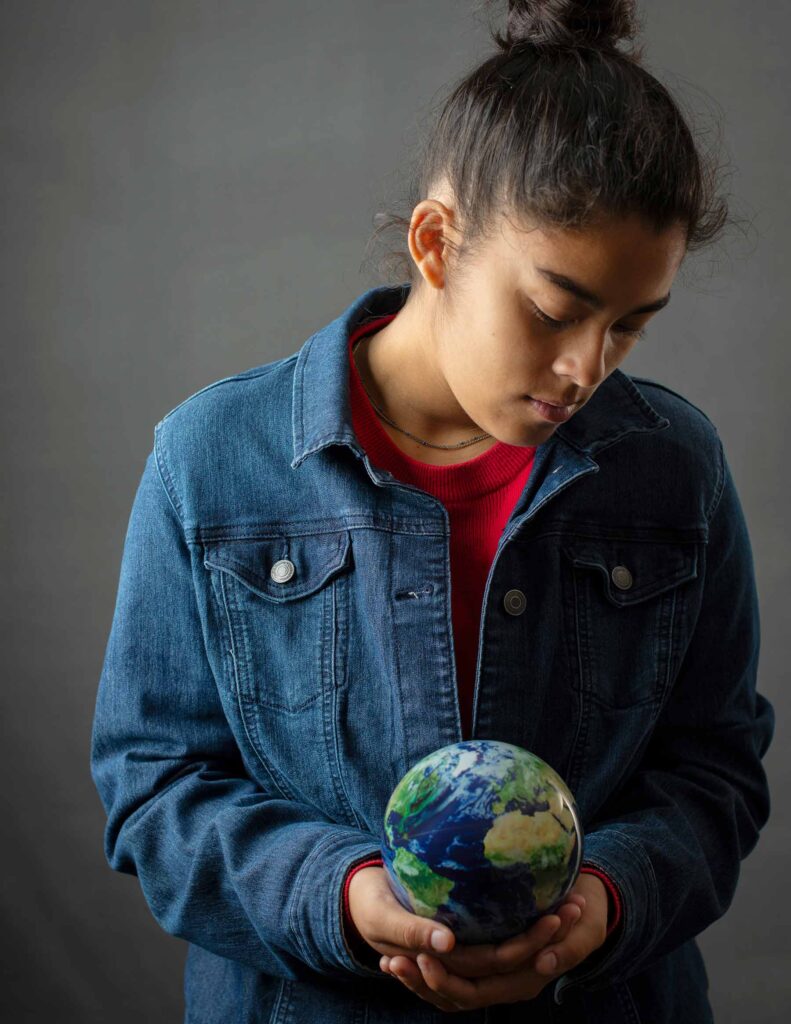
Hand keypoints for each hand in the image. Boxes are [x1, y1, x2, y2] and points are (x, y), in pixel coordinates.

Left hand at [379, 874, 607, 1011]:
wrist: (588, 908)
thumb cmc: (586, 912)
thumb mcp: (583, 927)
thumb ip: (566, 945)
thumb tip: (542, 964)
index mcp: (527, 978)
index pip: (480, 988)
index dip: (449, 978)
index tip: (422, 952)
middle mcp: (509, 984)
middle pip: (458, 994)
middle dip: (424, 981)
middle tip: (393, 959)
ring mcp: (498, 977)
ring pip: (451, 991)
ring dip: (419, 980)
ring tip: (388, 962)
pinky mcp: (489, 963)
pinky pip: (455, 977)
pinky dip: (428, 971)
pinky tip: (400, 955)